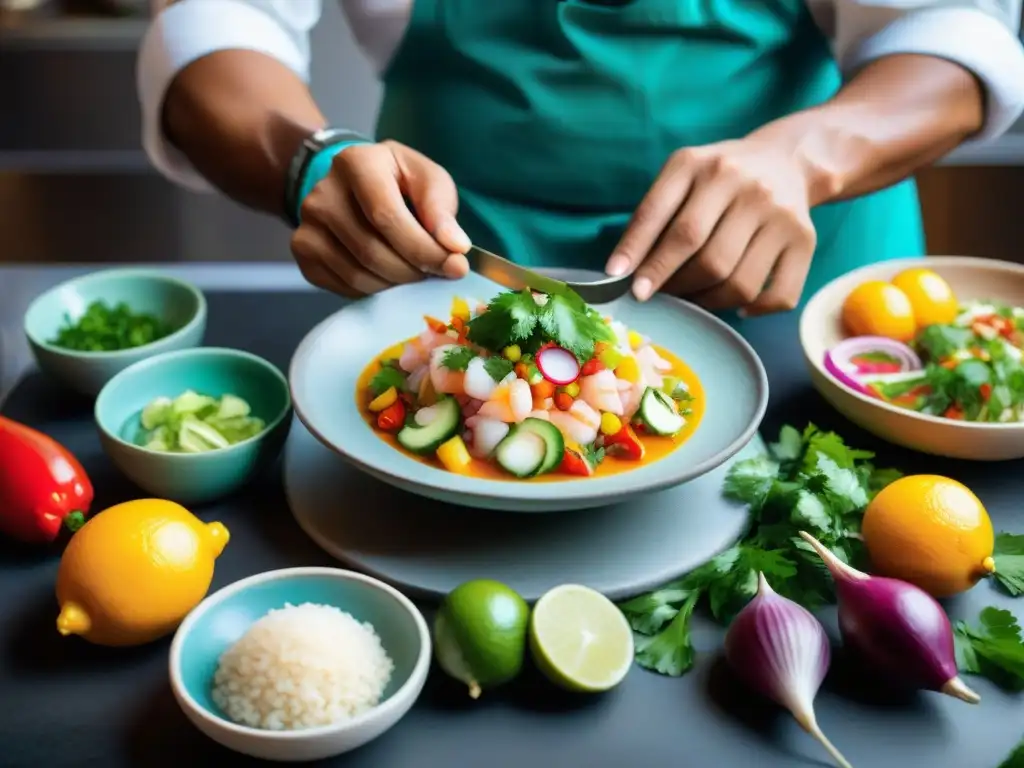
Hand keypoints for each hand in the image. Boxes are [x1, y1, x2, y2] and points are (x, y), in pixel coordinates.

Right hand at [291, 140, 471, 297]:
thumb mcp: (427, 179)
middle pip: (372, 251)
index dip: (423, 248)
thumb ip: (442, 209)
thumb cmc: (398, 181)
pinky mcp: (303, 251)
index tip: (455, 266)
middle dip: (413, 271)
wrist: (352, 184)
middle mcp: (323, 193)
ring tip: (414, 273)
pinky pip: (343, 286)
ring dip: (396, 285)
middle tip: (436, 273)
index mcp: (356, 163)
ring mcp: (307, 224)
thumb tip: (455, 247)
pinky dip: (374, 291)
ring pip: (358, 275)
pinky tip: (389, 275)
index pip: (387, 217)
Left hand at [607, 137, 817, 314]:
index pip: (661, 217)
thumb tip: (624, 271)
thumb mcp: (681, 176)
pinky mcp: (805, 240)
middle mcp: (745, 186)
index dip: (639, 255)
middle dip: (674, 286)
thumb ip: (652, 215)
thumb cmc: (719, 177)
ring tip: (693, 297)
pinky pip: (778, 294)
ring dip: (707, 302)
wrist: (787, 160)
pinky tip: (737, 306)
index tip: (625, 285)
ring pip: (737, 283)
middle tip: (660, 294)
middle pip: (703, 258)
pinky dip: (754, 309)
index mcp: (701, 166)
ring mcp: (779, 215)